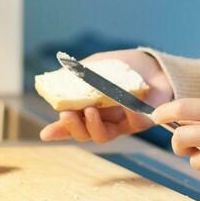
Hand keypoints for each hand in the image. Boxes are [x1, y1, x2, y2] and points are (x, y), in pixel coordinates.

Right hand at [38, 48, 174, 143]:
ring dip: (93, 126)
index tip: (45, 134)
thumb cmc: (125, 66)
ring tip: (90, 111)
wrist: (154, 64)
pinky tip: (124, 103)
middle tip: (66, 115)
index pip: (72, 123)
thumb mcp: (99, 64)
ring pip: (103, 136)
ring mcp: (122, 124)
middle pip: (84, 134)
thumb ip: (82, 72)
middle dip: (72, 128)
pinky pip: (133, 123)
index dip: (59, 130)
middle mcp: (104, 119)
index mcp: (90, 107)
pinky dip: (127, 113)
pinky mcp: (142, 122)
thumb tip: (62, 76)